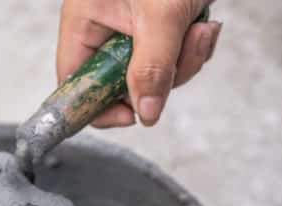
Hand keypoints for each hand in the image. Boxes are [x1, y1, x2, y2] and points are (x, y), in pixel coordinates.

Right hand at [56, 0, 222, 126]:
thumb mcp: (161, 15)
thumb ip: (152, 67)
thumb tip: (146, 113)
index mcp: (85, 21)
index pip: (76, 83)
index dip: (99, 106)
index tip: (132, 113)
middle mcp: (105, 26)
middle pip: (122, 83)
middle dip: (161, 77)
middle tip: (185, 53)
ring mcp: (134, 27)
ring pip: (154, 72)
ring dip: (185, 60)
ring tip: (202, 29)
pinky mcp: (161, 24)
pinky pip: (174, 56)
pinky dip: (194, 46)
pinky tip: (204, 23)